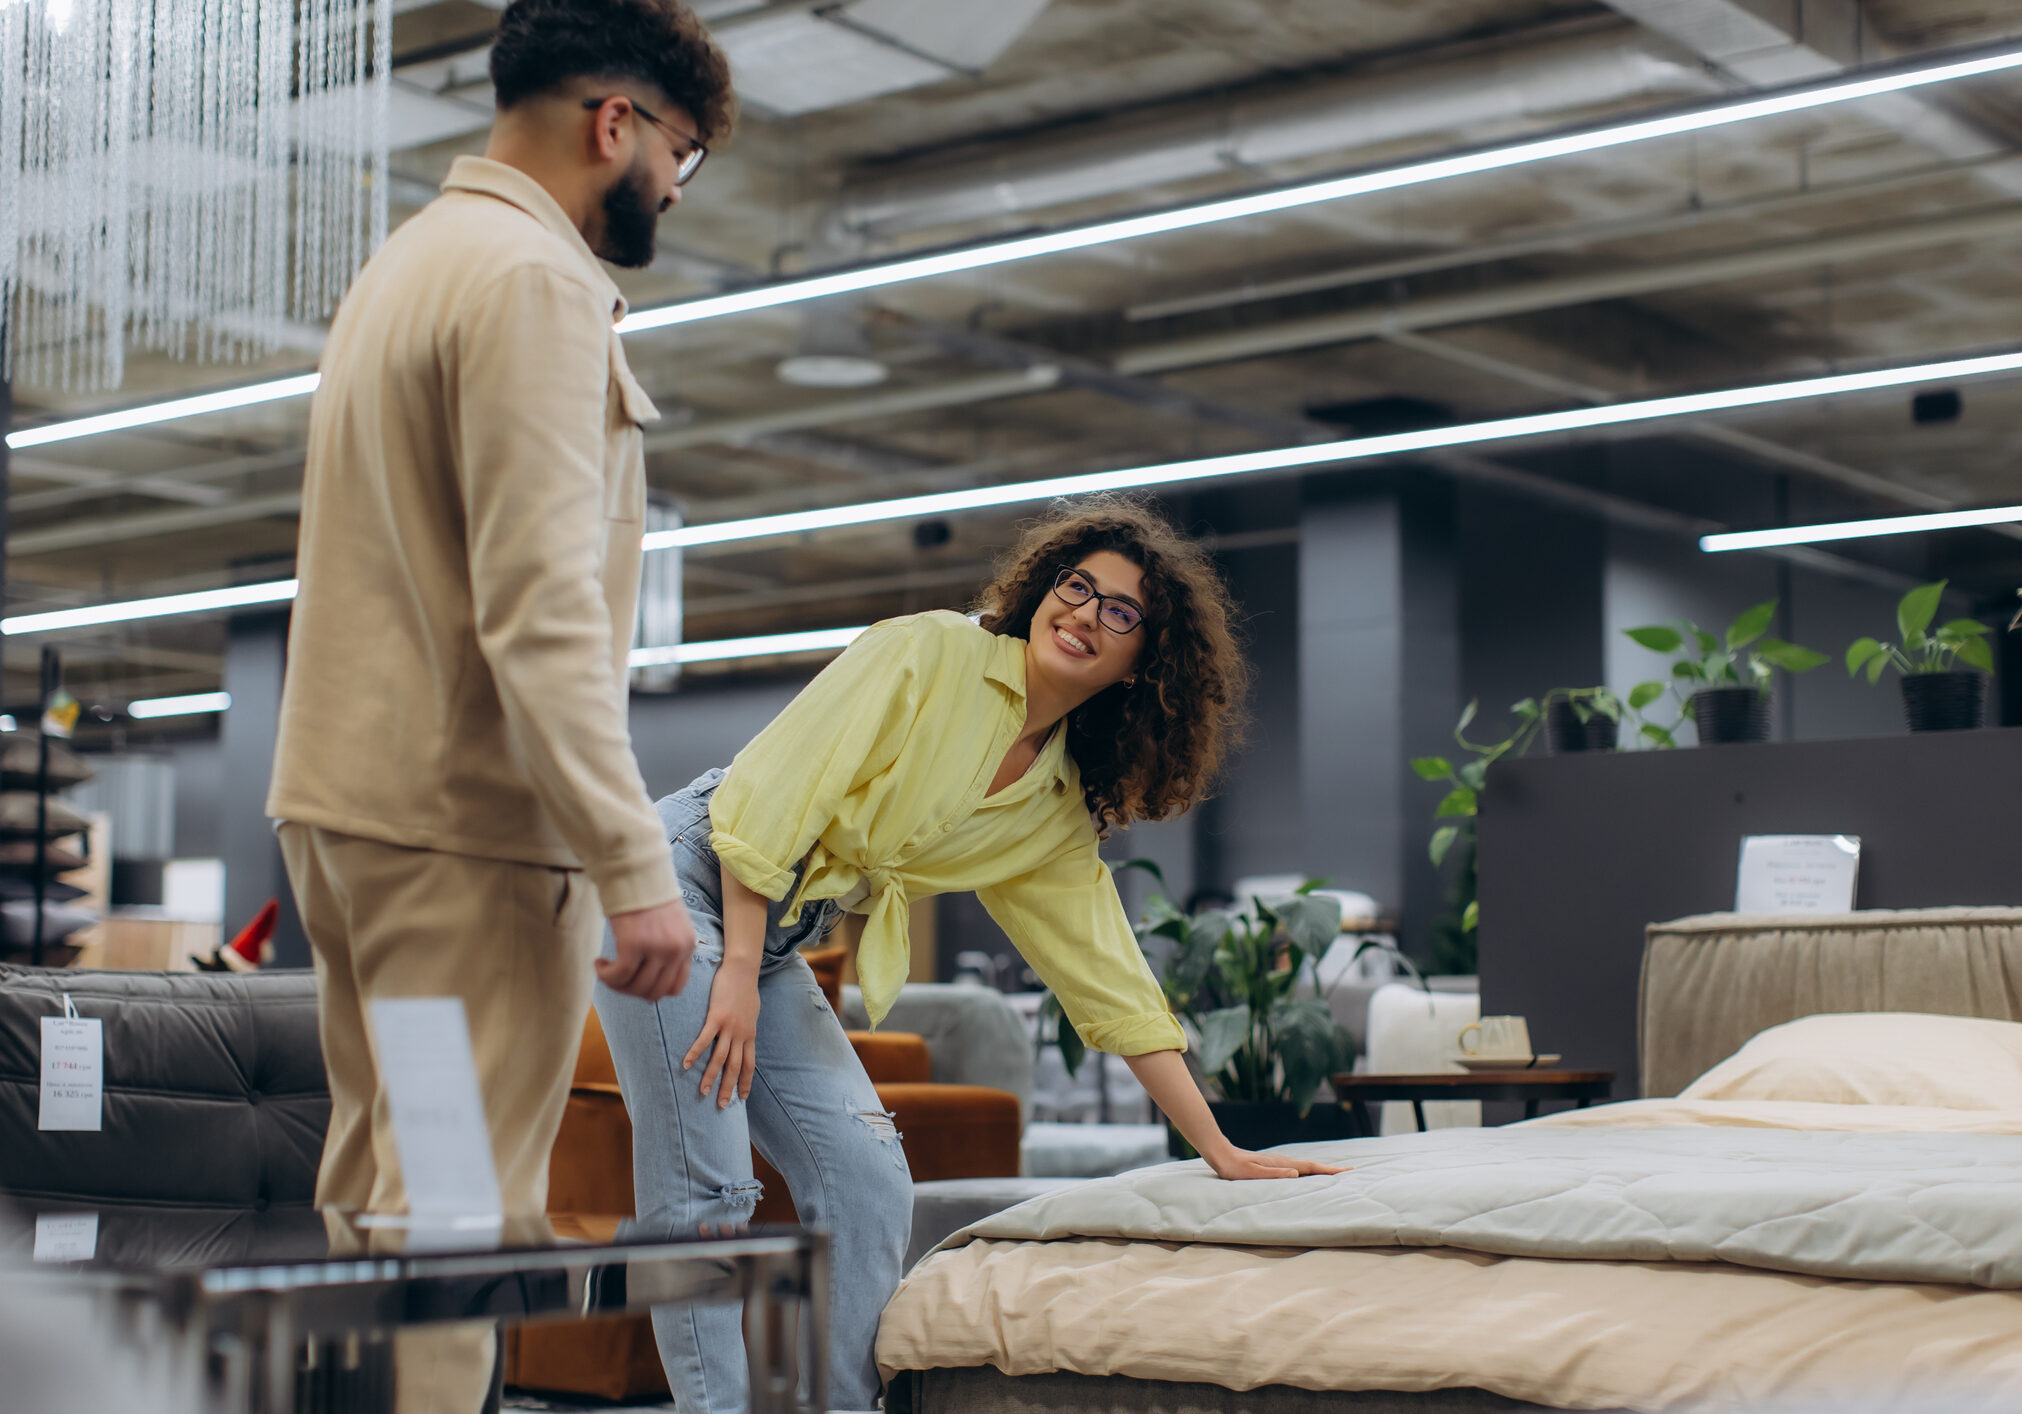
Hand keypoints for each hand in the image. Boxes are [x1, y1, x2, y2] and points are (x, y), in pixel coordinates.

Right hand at [596, 899, 695, 1000]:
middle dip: (631, 990)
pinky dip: (606, 975)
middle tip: (616, 977)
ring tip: (606, 968)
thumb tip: (650, 979)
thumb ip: (668, 950)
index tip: (636, 980)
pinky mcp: (634, 944)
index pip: (675, 988)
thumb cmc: (647, 897)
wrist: (635, 871)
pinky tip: (599, 964)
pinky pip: (619, 976)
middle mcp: (676, 950)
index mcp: (687, 946)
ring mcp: (657, 948)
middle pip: (654, 992)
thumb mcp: (670, 926)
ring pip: (635, 988)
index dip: (652, 990)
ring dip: (616, 984)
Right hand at [683, 959, 758, 1108]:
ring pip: (720, 1058)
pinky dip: (695, 1053)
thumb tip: (744, 1034)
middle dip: (729, 1087)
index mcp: (750, 1034)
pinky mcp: (717, 1017)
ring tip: (703, 1092)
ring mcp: (729, 1027)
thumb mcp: (752, 1011)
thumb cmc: (746, 988)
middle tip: (722, 1106)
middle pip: (735, 1067)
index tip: (742, 1098)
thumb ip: (747, 1025)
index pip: (749, 1064)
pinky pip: (705, 1039)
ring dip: (711, 1076)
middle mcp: (741, 1034)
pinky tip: (686, 1065)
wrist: (743, 969)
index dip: (746, 1082)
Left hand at [1205, 1146, 1349, 1180]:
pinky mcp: (1274, 1165)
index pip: (1311, 1167)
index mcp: (1282, 1164)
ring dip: (1321, 1170)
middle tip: (1350, 1172)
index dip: (1329, 1171)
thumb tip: (1296, 1173)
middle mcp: (1284, 1162)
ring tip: (1334, 1174)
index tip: (1347, 1172)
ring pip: (1306, 1167)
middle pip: (1312, 1165)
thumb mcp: (1253, 1173)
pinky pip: (1297, 1169)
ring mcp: (1279, 1162)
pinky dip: (1309, 1171)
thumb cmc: (1236, 1168)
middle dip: (1331, 1169)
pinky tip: (1307, 1175)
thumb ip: (1273, 1174)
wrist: (1222, 1154)